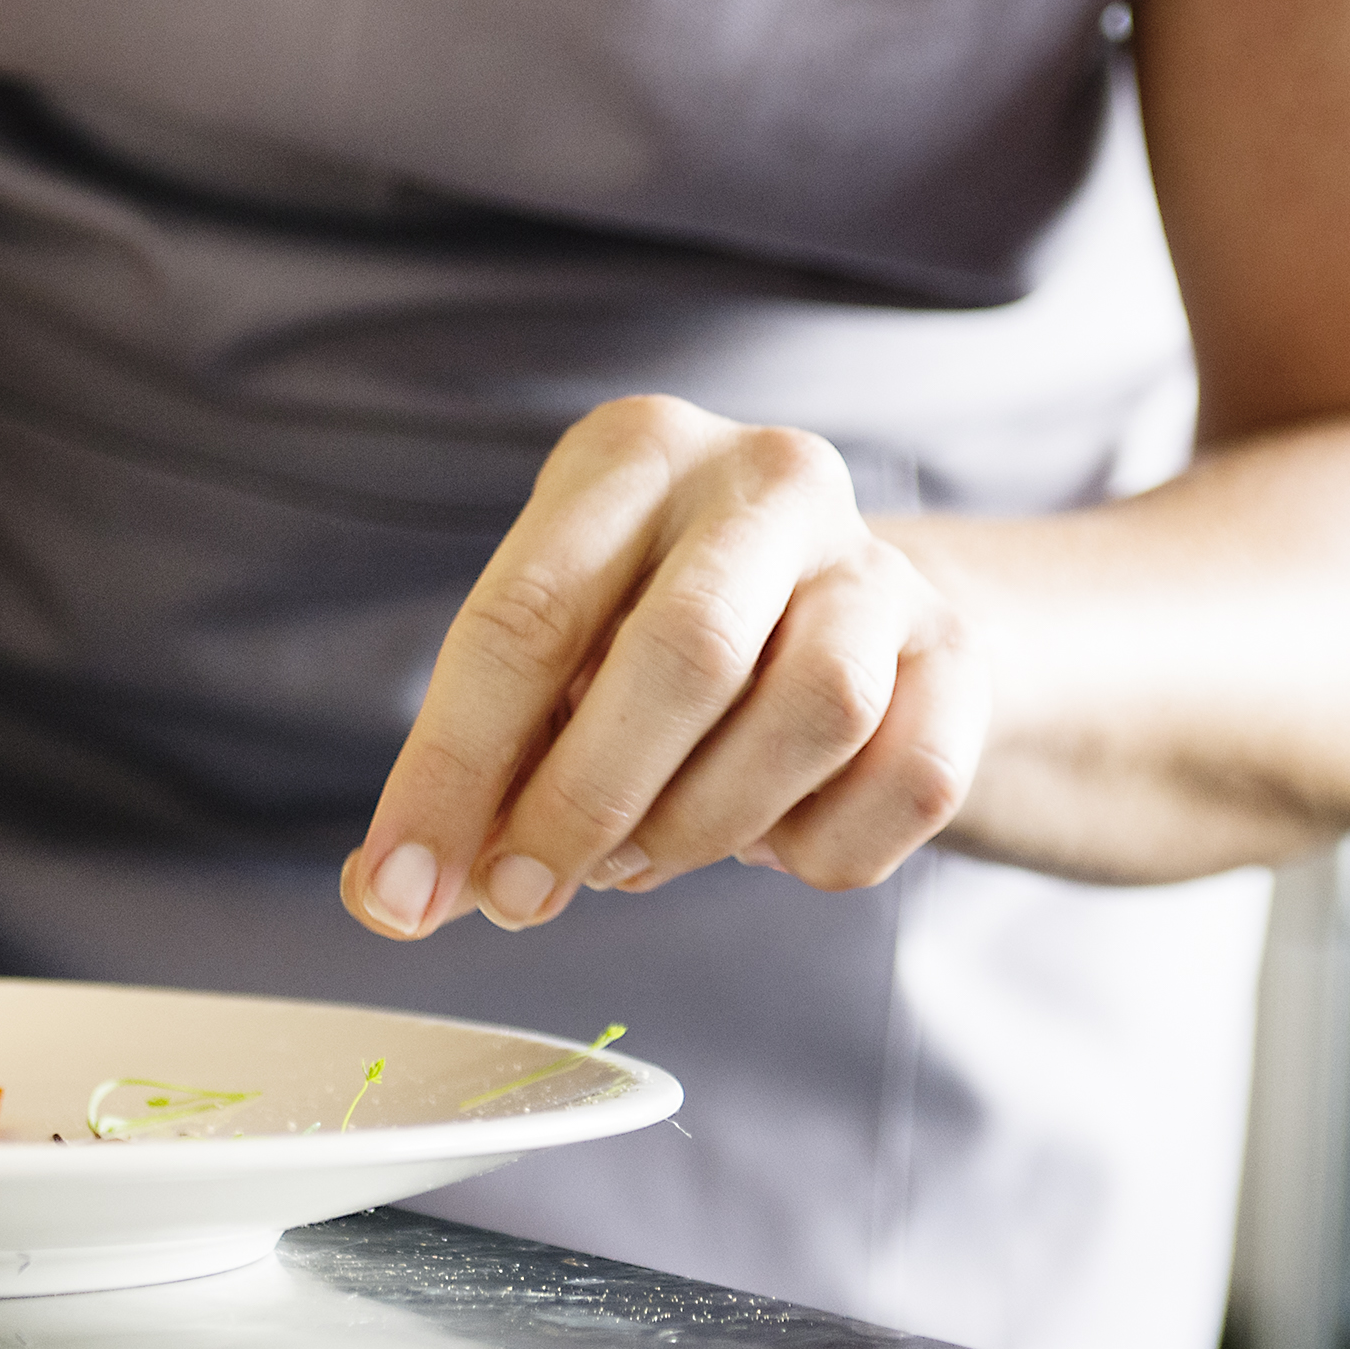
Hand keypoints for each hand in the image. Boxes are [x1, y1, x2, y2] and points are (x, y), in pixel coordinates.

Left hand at [344, 396, 985, 939]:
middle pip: (684, 652)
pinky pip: (910, 781)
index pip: (526, 613)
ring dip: (705, 823)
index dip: (453, 769)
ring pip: (816, 712)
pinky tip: (766, 839)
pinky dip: (822, 848)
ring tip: (640, 854)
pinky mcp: (959, 655)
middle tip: (521, 895)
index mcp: (633, 453)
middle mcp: (767, 479)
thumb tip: (391, 892)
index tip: (404, 889)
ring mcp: (878, 563)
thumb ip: (471, 767)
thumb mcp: (547, 657)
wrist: (836, 608)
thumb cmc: (646, 636)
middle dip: (584, 802)